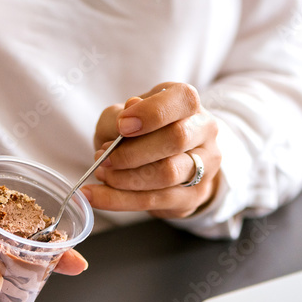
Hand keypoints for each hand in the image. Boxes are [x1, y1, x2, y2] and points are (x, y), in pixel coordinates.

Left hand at [84, 82, 221, 218]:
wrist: (167, 162)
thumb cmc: (143, 132)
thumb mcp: (124, 116)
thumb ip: (119, 115)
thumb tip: (123, 118)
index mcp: (188, 103)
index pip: (182, 100)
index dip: (150, 113)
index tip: (122, 126)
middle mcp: (204, 131)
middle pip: (177, 139)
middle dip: (133, 152)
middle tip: (103, 158)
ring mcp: (205, 166)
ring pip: (167, 173)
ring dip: (126, 178)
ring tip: (102, 174)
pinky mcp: (193, 196)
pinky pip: (155, 200)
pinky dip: (119, 200)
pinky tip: (97, 196)